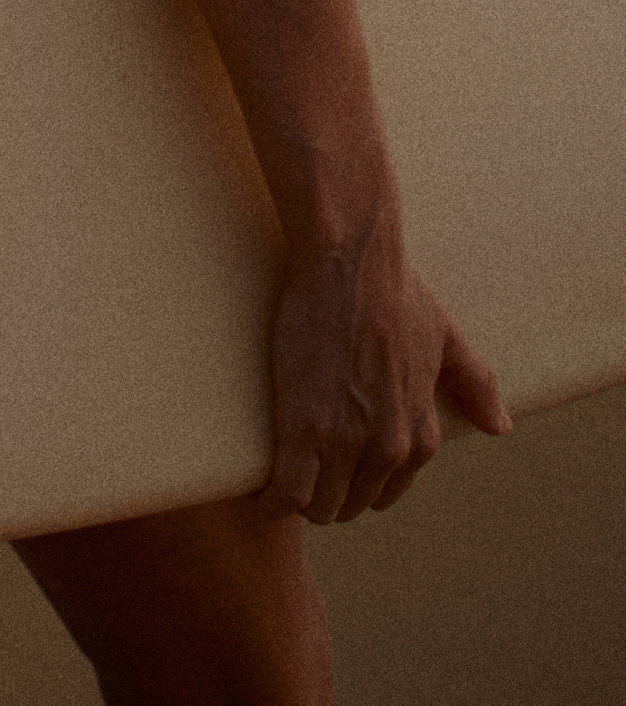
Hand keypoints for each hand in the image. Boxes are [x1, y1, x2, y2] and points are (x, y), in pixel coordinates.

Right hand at [262, 213, 508, 523]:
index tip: (338, 472)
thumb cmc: (396, 290)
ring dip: (299, 500)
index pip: (388, 491)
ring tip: (278, 483)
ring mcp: (344, 440)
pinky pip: (287, 490)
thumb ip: (476, 385)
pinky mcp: (302, 427)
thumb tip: (502, 427)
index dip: (360, 486)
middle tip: (302, 474)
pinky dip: (274, 498)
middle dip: (329, 497)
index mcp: (420, 434)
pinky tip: (262, 494)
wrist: (350, 260)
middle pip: (350, 503)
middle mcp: (388, 447)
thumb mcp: (446, 338)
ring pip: (320, 504)